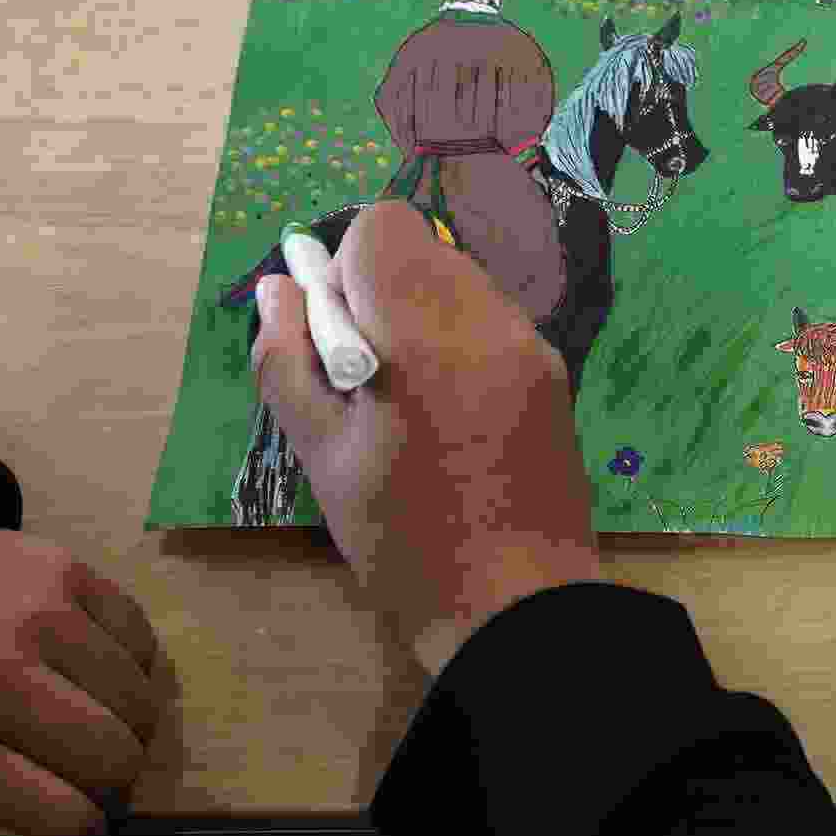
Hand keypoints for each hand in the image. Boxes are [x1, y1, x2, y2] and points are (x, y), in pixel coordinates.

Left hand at [0, 521, 168, 835]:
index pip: (65, 824)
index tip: (62, 832)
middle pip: (115, 763)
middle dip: (105, 787)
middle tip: (75, 780)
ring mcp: (34, 612)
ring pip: (140, 704)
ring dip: (121, 727)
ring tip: (81, 724)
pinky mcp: (61, 566)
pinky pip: (140, 641)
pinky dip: (127, 669)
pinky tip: (87, 675)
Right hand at [251, 199, 601, 674]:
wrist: (517, 608)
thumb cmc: (404, 541)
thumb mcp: (321, 456)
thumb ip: (289, 360)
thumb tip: (280, 289)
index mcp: (426, 336)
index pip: (383, 227)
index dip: (344, 268)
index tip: (333, 331)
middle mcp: (490, 321)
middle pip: (423, 249)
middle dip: (379, 291)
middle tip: (361, 372)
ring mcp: (532, 345)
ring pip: (460, 281)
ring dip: (419, 315)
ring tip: (404, 398)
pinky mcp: (555, 373)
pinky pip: (492, 322)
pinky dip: (457, 343)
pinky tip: (446, 413)